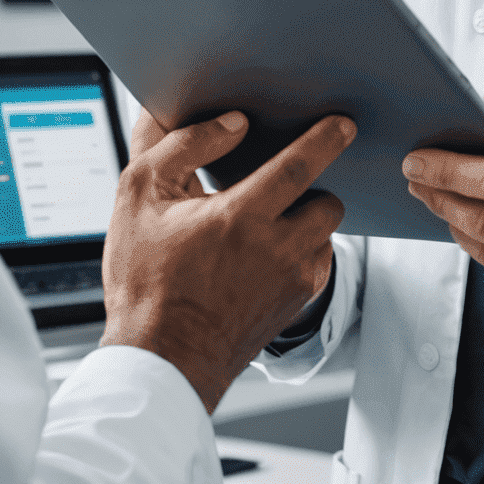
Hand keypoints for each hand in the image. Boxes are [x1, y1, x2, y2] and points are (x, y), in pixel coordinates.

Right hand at [102, 110, 352, 412]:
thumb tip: (230, 123)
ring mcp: (291, 283)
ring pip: (325, 236)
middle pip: (327, 203)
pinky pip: (317, 267)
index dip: (325, 139)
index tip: (343, 124)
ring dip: (308, 222)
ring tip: (268, 223)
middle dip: (316, 186)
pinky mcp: (293, 307)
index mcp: (241, 217)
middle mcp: (277, 250)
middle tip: (286, 184)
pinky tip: (267, 254)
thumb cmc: (145, 279)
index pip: (299, 165)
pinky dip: (303, 253)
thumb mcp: (140, 195)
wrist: (160, 360)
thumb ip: (185, 145)